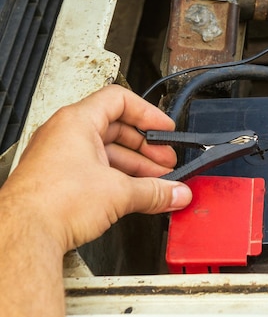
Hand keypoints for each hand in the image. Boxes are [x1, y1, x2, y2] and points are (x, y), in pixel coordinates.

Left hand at [1, 85, 191, 252]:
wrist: (23, 235)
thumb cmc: (53, 202)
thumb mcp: (119, 192)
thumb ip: (155, 191)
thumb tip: (175, 192)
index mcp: (77, 121)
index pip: (120, 101)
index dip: (148, 113)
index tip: (164, 129)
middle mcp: (64, 134)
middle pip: (116, 129)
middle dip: (146, 148)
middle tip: (166, 162)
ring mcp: (58, 157)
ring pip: (105, 152)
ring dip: (134, 167)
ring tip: (156, 183)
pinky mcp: (56, 179)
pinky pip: (93, 170)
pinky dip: (117, 179)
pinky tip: (134, 194)